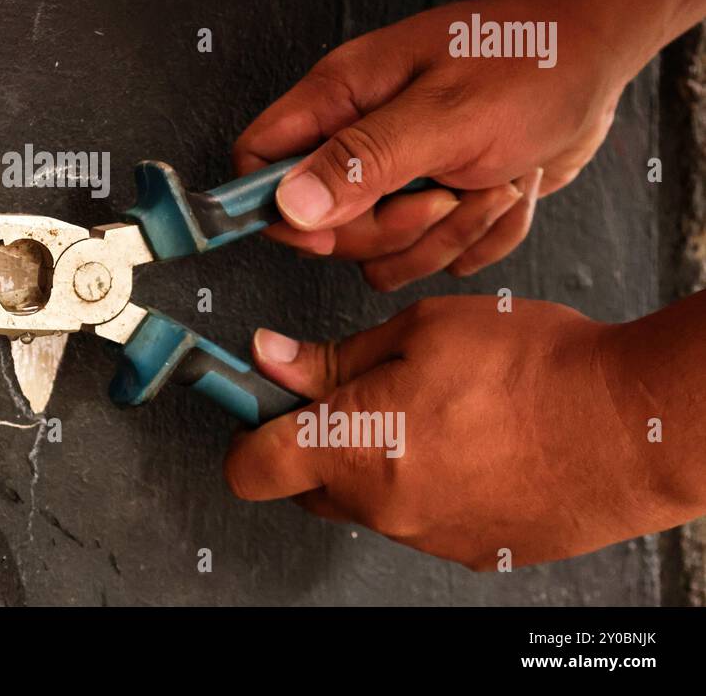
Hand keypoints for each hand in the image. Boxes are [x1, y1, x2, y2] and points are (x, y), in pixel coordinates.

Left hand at [222, 296, 682, 568]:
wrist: (635, 423)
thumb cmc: (535, 367)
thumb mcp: (419, 331)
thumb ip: (335, 358)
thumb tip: (273, 360)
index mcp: (355, 446)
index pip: (252, 467)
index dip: (247, 434)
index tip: (259, 408)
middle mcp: (384, 506)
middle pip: (309, 487)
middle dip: (317, 443)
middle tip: (359, 394)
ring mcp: (427, 537)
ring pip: (368, 501)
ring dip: (377, 462)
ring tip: (434, 412)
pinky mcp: (470, 552)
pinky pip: (421, 517)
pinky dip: (427, 484)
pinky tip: (469, 444)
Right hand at [233, 0, 630, 289]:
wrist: (597, 55)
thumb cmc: (527, 62)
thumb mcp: (445, 115)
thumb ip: (361, 162)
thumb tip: (288, 207)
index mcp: (338, 100)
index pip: (256, 161)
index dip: (278, 207)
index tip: (330, 225)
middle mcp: (356, 140)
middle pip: (322, 227)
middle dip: (390, 229)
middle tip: (442, 192)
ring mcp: (395, 175)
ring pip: (380, 255)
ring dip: (445, 236)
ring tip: (489, 183)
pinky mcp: (435, 203)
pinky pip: (434, 258)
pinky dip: (482, 238)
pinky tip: (510, 188)